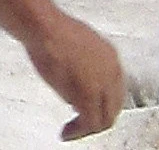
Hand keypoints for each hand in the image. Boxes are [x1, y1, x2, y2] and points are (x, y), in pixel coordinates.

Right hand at [23, 10, 123, 139]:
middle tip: (80, 126)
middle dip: (97, 120)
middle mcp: (113, 71)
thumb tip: (78, 84)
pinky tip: (67, 132)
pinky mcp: (89, 96)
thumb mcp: (76, 47)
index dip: (101, 105)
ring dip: (87, 128)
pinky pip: (90, 123)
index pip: (114, 91)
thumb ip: (84, 67)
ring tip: (71, 131)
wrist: (44, 28)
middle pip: (113, 107)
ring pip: (105, 118)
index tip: (87, 111)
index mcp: (111, 57)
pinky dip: (78, 131)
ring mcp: (103, 84)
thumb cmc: (51, 31)